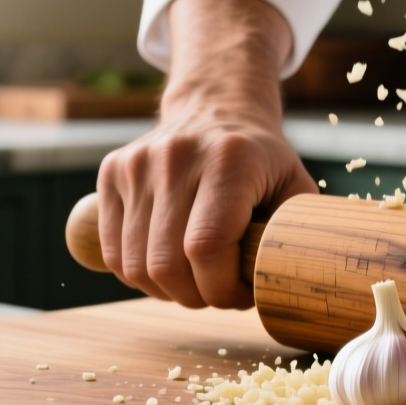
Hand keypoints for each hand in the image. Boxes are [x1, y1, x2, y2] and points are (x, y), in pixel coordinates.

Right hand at [98, 107, 314, 308]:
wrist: (215, 108)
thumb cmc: (260, 160)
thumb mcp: (294, 186)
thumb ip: (293, 234)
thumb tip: (285, 285)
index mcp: (229, 159)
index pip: (206, 247)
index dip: (222, 288)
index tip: (240, 295)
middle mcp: (176, 156)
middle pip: (166, 264)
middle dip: (195, 296)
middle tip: (217, 293)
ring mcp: (137, 163)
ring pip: (135, 265)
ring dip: (165, 290)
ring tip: (194, 281)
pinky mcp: (112, 173)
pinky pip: (113, 251)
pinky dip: (138, 274)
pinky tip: (167, 266)